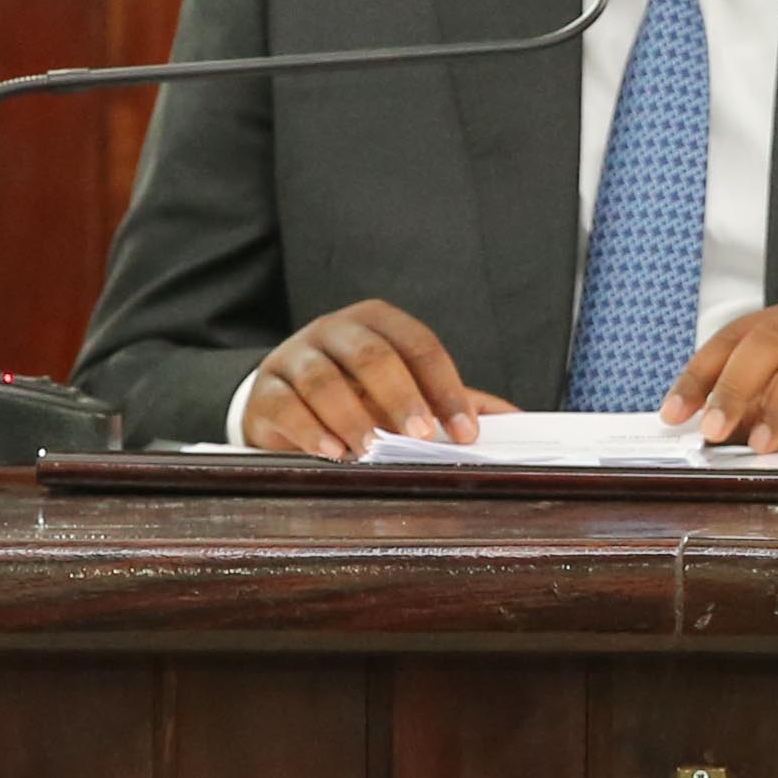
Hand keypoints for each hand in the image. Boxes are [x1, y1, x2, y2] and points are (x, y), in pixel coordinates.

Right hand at [237, 299, 490, 457]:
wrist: (279, 400)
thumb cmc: (353, 394)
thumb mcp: (401, 390)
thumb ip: (451, 401)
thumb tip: (513, 421)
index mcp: (376, 323)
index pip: (418, 345)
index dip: (445, 386)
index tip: (466, 431)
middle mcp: (333, 332)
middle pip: (371, 354)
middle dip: (401, 396)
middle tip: (421, 435)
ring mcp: (293, 357)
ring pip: (322, 378)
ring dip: (351, 416)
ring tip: (371, 451)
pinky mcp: (264, 391)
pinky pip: (285, 404)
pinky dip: (309, 430)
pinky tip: (332, 453)